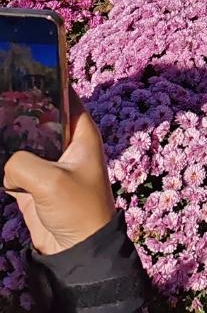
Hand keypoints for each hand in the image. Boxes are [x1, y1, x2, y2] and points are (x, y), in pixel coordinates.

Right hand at [4, 92, 115, 254]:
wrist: (76, 250)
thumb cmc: (77, 209)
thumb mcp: (50, 181)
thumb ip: (22, 164)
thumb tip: (7, 166)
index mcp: (81, 133)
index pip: (64, 96)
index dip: (47, 84)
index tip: (24, 74)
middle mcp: (65, 143)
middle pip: (39, 117)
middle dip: (20, 111)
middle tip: (1, 99)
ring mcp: (47, 164)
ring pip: (23, 142)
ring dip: (8, 138)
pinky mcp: (31, 185)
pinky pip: (11, 167)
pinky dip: (2, 164)